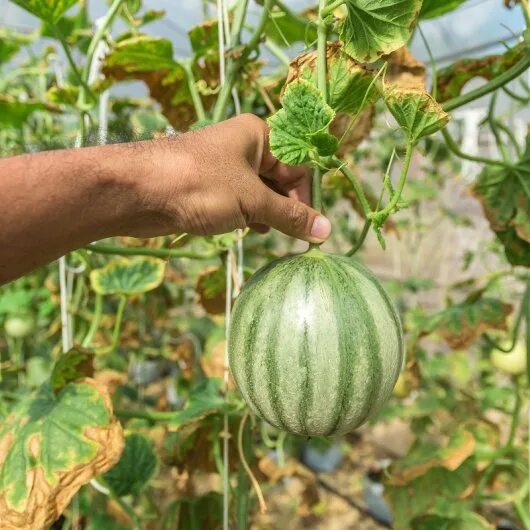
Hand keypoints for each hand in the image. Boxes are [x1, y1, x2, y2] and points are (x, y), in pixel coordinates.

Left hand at [125, 114, 331, 242]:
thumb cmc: (200, 185)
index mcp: (259, 135)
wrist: (138, 192)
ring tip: (278, 234)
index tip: (314, 227)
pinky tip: (257, 231)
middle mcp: (244, 147)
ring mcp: (226, 168)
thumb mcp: (252, 200)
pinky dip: (252, 216)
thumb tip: (327, 232)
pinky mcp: (211, 188)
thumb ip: (290, 216)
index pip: (298, 164)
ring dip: (271, 214)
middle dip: (289, 207)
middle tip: (299, 236)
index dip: (308, 195)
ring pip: (261, 192)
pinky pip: (242, 201)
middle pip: (281, 178)